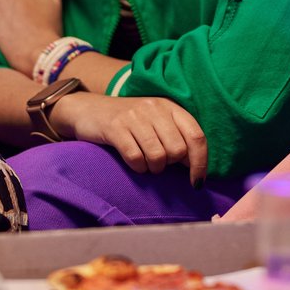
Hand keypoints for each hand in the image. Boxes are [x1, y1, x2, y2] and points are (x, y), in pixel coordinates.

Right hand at [57, 92, 207, 184]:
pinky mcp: (115, 127)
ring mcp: (134, 117)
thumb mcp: (156, 123)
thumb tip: (195, 166)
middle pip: (177, 150)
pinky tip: (135, 164)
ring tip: (147, 164)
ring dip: (153, 168)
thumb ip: (177, 139)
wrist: (90, 109)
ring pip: (157, 156)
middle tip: (158, 164)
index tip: (196, 182)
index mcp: (171, 107)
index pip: (196, 136)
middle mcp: (155, 108)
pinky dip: (138, 167)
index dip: (200, 163)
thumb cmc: (130, 122)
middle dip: (170, 165)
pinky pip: (135, 157)